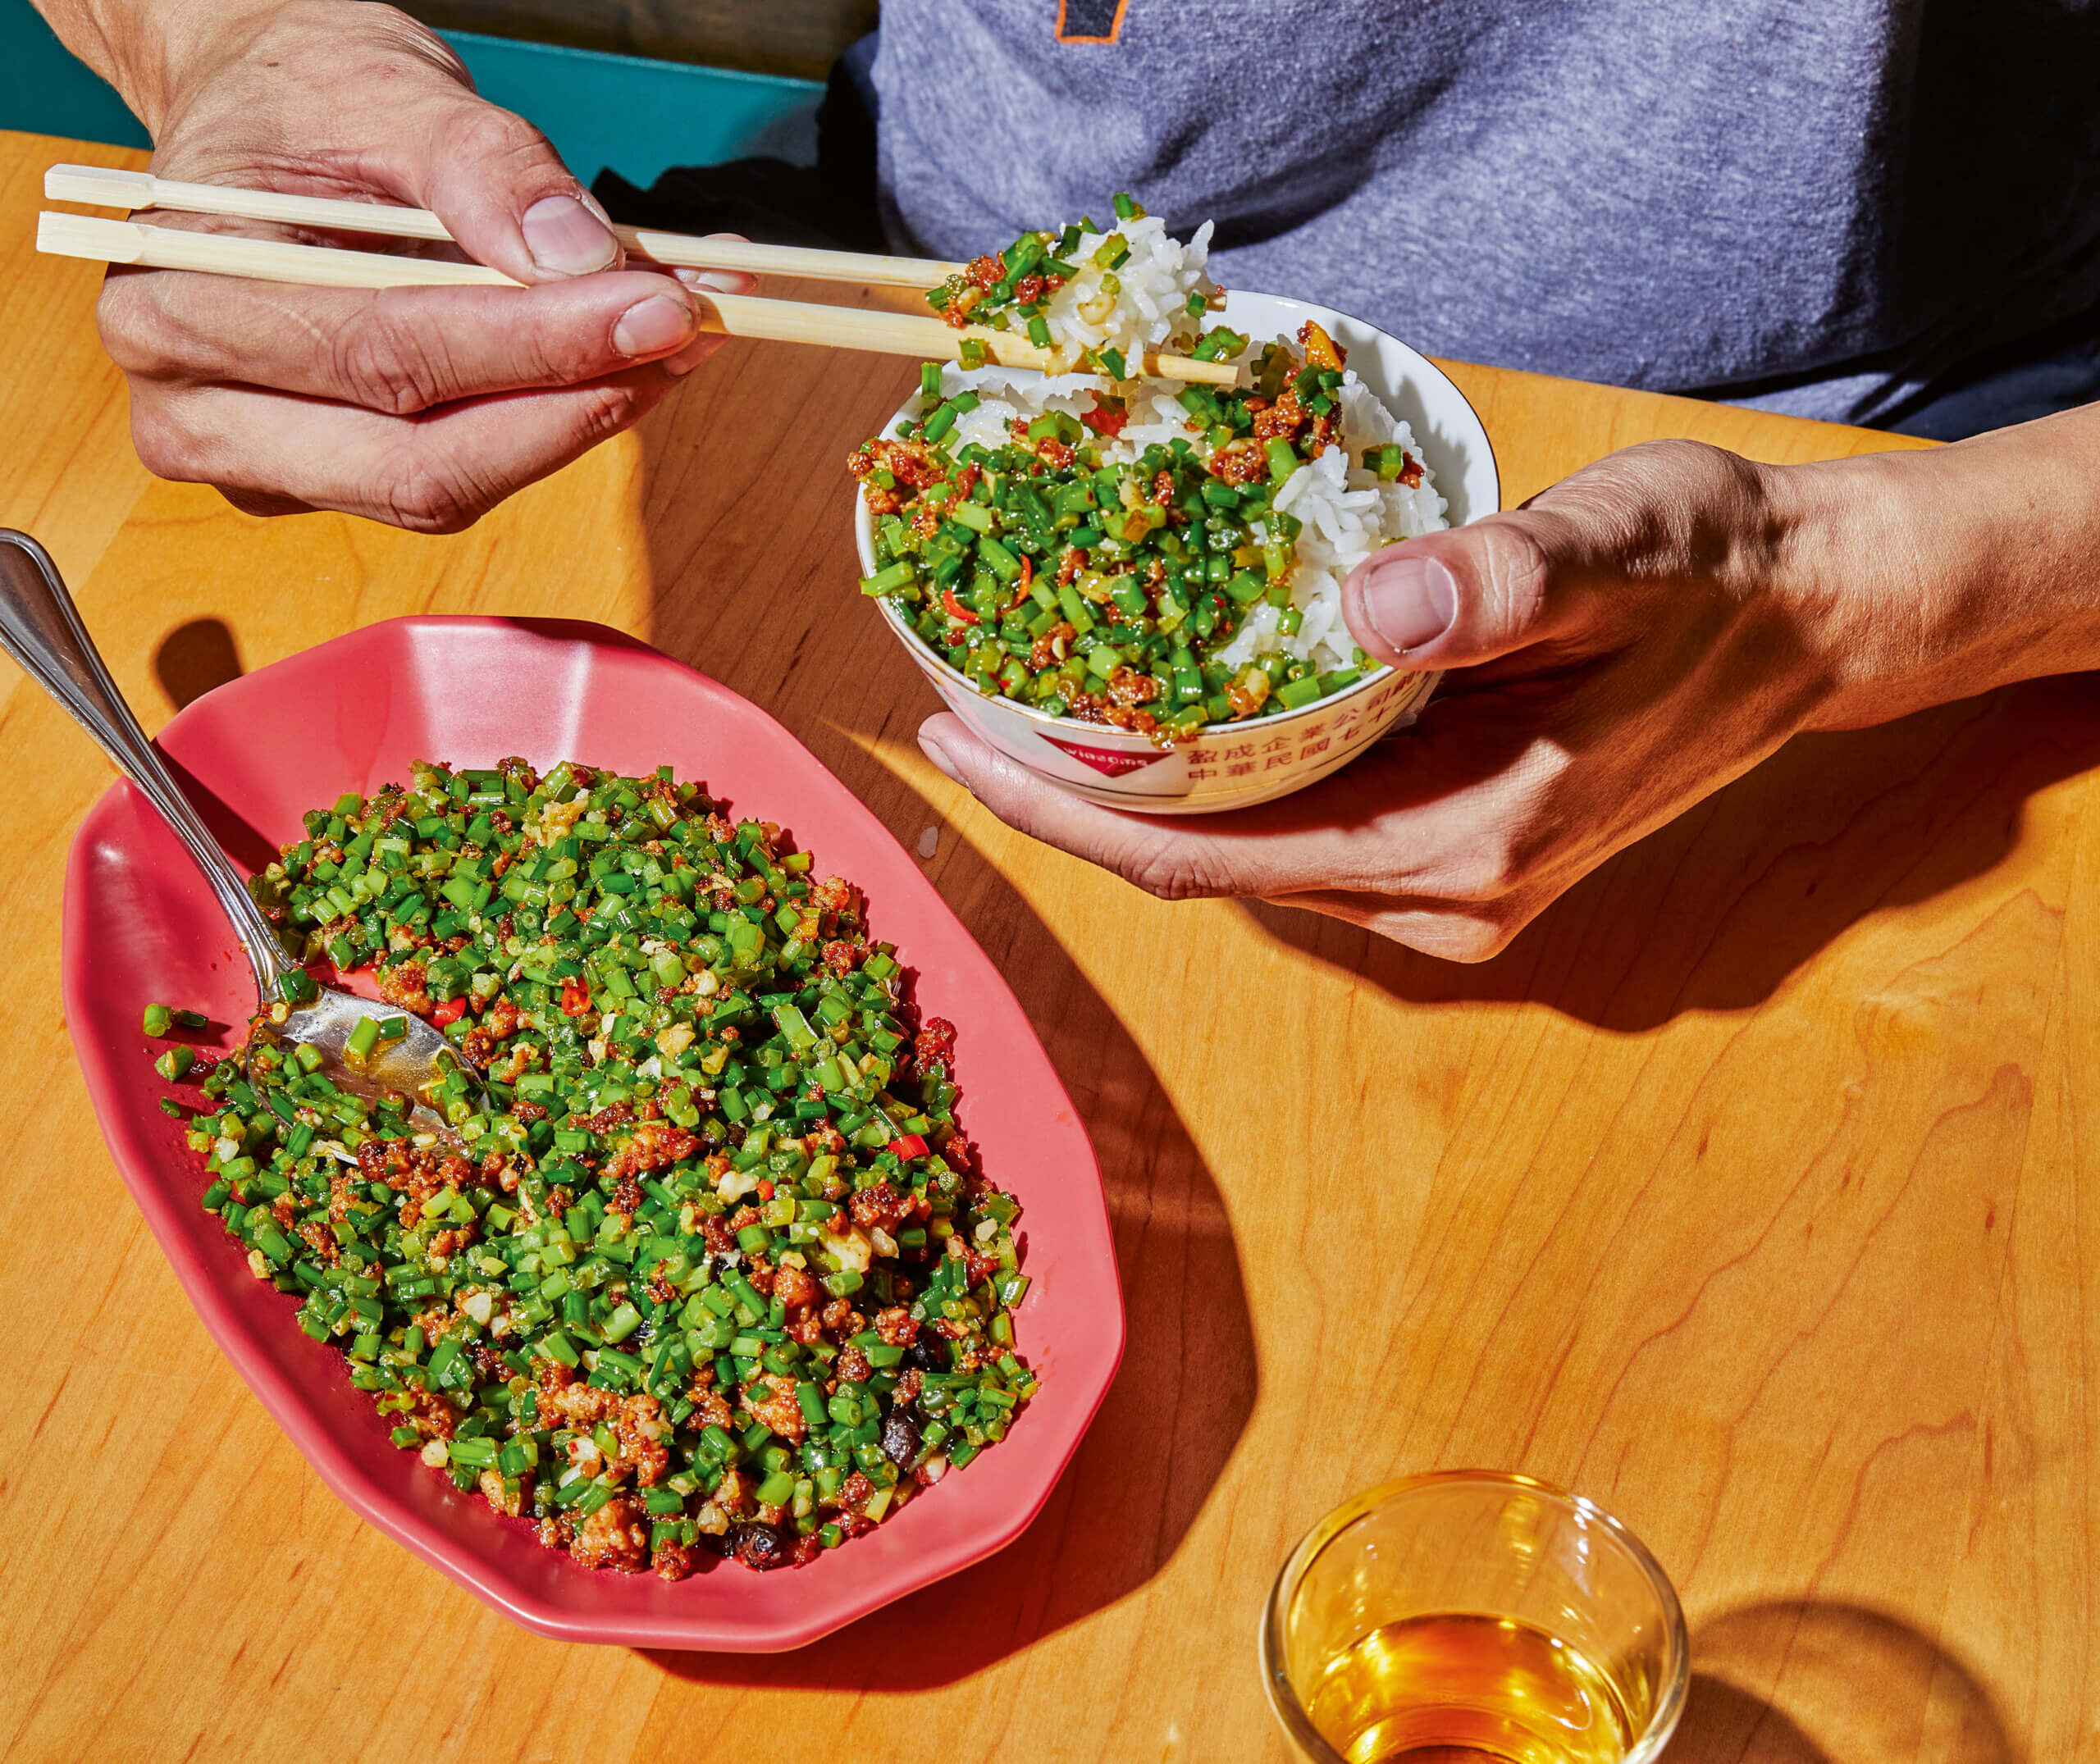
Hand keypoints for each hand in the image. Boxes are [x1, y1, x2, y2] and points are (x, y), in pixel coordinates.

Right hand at [77, 0, 750, 529]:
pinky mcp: (327, 481)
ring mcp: (260, 465)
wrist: (256, 113)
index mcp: (176, 302)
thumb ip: (483, 168)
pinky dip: (547, 427)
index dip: (538, 346)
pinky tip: (617, 365)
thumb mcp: (386, 91)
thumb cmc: (300, 99)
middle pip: (418, 459)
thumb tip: (576, 254)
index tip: (661, 308)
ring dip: (574, 424)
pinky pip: (454, 477)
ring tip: (669, 344)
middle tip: (682, 336)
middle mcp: (196, 411)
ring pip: (446, 487)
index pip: (385, 357)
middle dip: (570, 404)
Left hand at [917, 439, 1858, 960]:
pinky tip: (1143, 721)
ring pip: (1241, 858)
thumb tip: (1371, 603)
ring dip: (1127, 797)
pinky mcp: (1447, 851)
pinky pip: (1288, 835)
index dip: (1072, 813)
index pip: (1215, 856)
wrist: (1811, 619)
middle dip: (1072, 804)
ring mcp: (1445, 886)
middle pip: (1206, 870)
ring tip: (1019, 710)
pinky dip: (1204, 786)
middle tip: (957, 710)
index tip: (960, 747)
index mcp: (1467, 842)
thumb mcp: (1622, 548)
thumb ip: (1499, 585)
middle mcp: (1442, 894)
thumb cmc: (1719, 575)